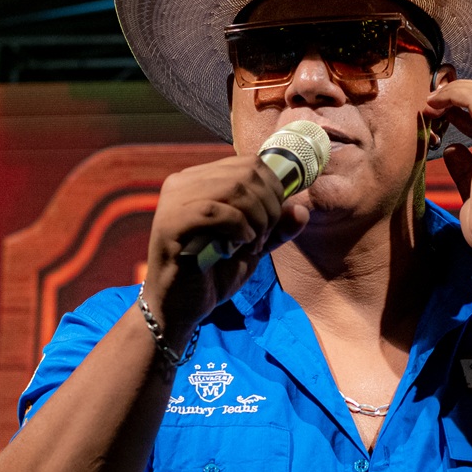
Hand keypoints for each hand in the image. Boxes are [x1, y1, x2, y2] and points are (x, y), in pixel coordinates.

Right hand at [143, 155, 308, 340]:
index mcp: (201, 180)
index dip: (273, 189)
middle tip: (263, 237)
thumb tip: (301, 209)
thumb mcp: (253, 247)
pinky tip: (239, 245)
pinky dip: (238, 227)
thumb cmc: (212, 274)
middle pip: (246, 174)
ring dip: (255, 218)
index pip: (250, 163)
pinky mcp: (170, 223)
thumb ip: (276, 228)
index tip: (272, 222)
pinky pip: (214, 211)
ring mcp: (174, 201)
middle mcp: (183, 182)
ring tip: (252, 244)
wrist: (179, 308)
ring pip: (233, 188)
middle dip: (268, 207)